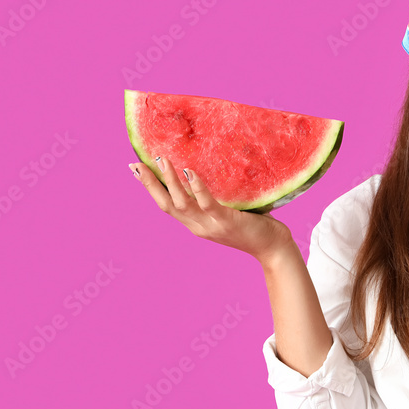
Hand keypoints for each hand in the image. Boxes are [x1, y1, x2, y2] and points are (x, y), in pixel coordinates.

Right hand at [129, 156, 293, 261]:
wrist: (273, 248)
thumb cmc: (253, 225)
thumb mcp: (226, 212)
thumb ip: (213, 200)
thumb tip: (204, 173)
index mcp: (196, 224)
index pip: (167, 204)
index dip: (151, 188)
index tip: (136, 169)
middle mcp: (198, 226)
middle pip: (166, 204)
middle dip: (150, 184)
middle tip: (135, 164)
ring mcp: (211, 225)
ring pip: (182, 203)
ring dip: (170, 182)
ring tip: (161, 161)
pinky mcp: (226, 221)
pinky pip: (207, 203)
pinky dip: (197, 188)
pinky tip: (190, 172)